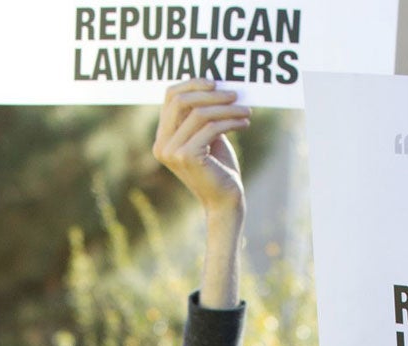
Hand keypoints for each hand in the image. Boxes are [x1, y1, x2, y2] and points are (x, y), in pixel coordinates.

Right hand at [154, 80, 248, 221]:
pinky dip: (230, 122)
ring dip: (227, 108)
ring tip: (246, 111)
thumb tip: (211, 84)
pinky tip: (244, 124)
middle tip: (235, 94)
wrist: (224, 200)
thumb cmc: (219, 167)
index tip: (216, 83)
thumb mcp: (208, 135)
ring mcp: (171, 151)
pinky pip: (210, 127)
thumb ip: (202, 114)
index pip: (170, 97)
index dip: (192, 84)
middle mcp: (162, 144)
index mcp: (163, 137)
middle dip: (211, 94)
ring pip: (199, 113)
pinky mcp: (186, 156)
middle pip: (181, 101)